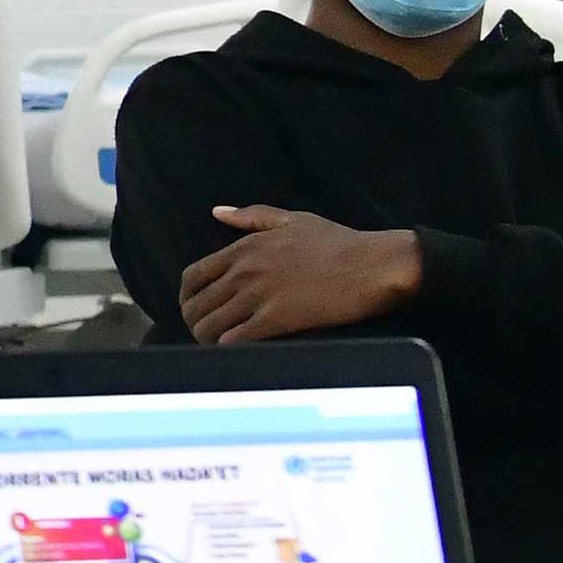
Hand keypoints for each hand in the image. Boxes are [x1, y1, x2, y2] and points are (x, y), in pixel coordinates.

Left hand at [176, 204, 422, 343]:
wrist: (373, 265)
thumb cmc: (338, 243)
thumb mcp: (292, 219)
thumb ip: (251, 216)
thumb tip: (218, 211)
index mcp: (244, 248)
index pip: (192, 277)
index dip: (188, 298)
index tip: (196, 309)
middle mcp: (244, 271)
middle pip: (195, 305)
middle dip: (195, 322)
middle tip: (207, 332)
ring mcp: (258, 295)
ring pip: (209, 326)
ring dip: (208, 339)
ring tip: (220, 344)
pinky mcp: (275, 319)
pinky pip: (234, 340)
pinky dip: (228, 348)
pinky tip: (238, 350)